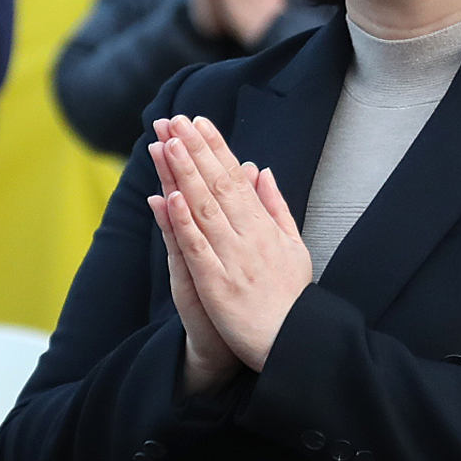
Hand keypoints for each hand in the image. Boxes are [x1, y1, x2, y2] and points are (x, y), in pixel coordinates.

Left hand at [148, 114, 312, 371]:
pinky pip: (197, 248)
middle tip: (174, 119)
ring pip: (204, 208)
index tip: (198, 121)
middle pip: (217, 184)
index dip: (215, 147)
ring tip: (167, 143)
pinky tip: (170, 197)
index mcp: (264, 225)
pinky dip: (183, 222)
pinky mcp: (216, 284)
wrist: (292, 341)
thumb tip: (262, 170)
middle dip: (194, 149)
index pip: (235, 177)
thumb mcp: (293, 244)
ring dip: (184, 174)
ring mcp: (232, 258)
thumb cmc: (290, 295)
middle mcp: (249, 235)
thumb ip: (276, 206)